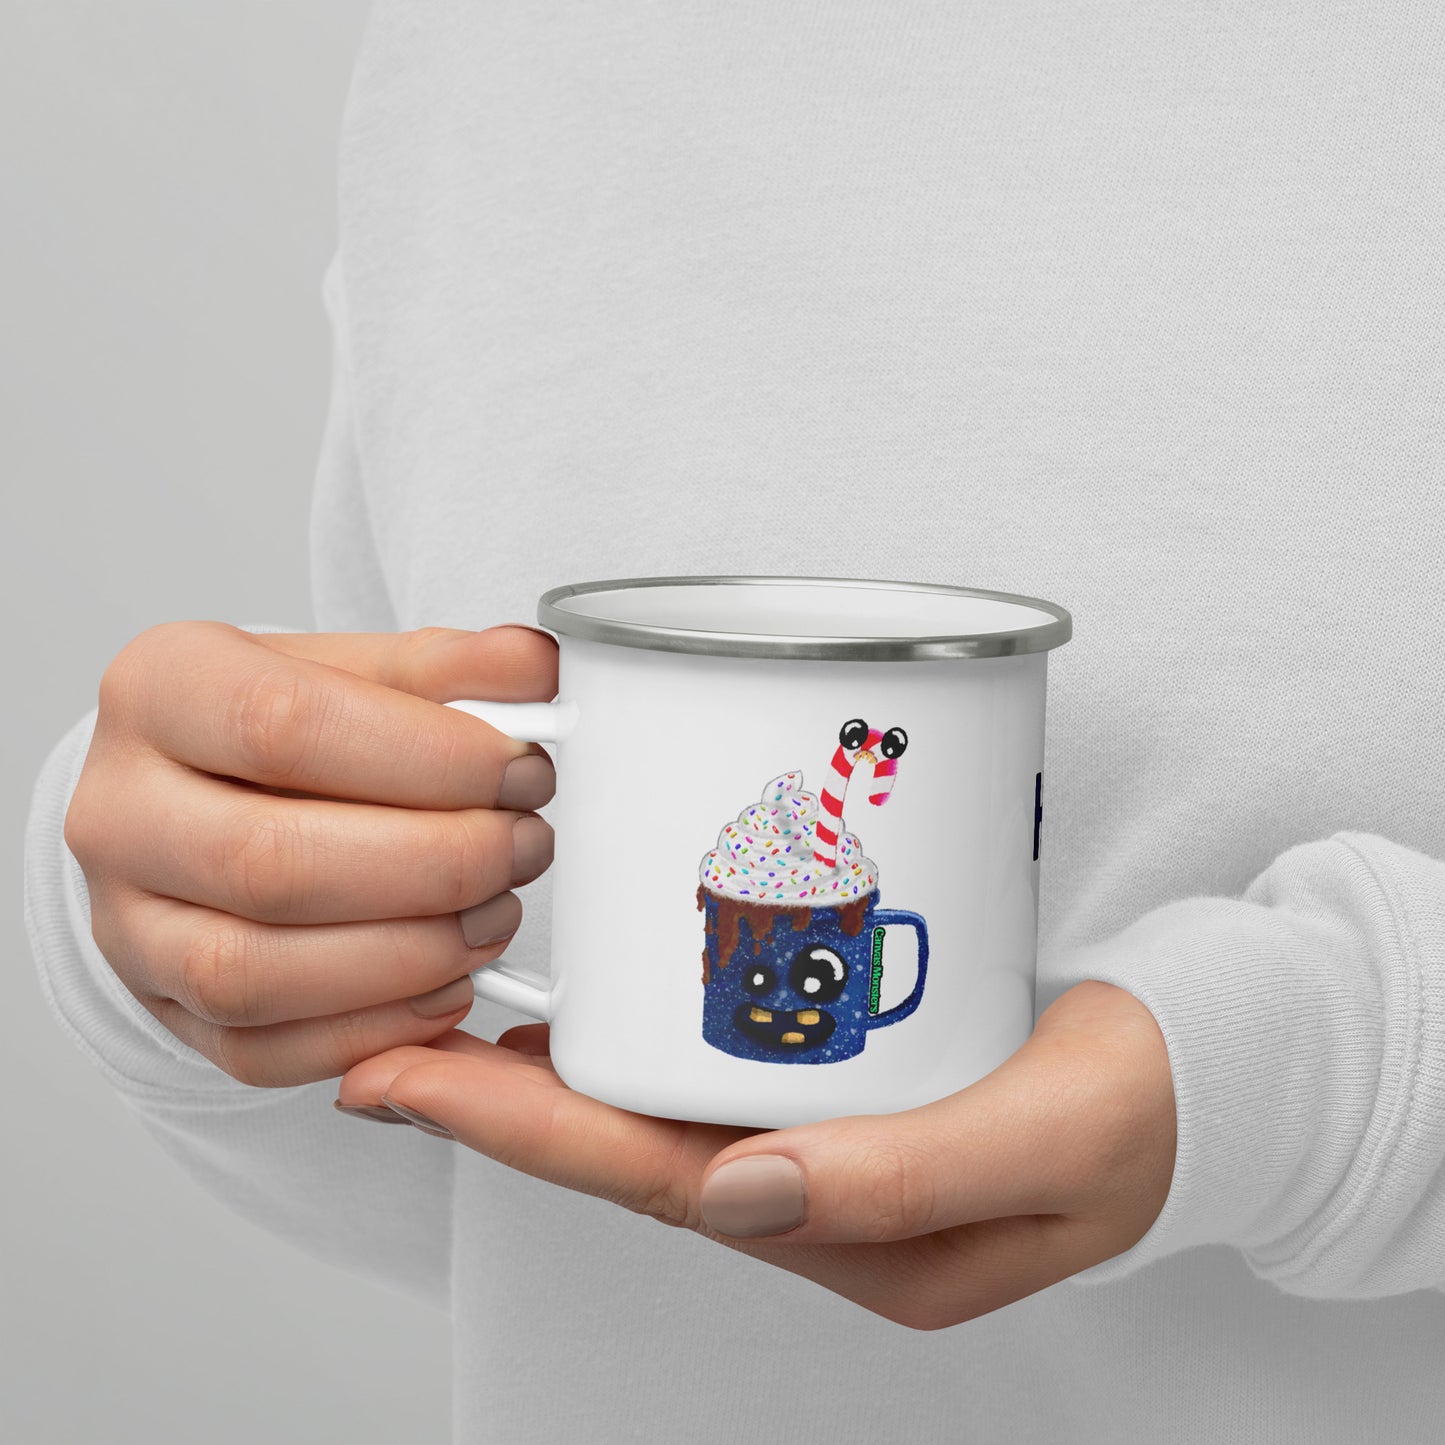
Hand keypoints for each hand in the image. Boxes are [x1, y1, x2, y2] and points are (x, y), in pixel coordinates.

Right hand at [64, 622, 557, 1084]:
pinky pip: (261, 1052)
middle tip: (525, 845)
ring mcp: (126, 923)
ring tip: (496, 913)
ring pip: (255, 974)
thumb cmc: (294, 727)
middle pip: (272, 862)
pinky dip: (374, 1028)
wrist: (210, 794)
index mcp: (161, 689)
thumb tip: (532, 669)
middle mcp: (118, 810)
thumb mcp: (362, 671)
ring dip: (409, 954)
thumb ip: (449, 670)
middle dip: (435, 864)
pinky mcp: (165, 1010)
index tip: (521, 770)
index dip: (426, 757)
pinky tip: (449, 983)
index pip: (282, 724)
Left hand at [337, 979, 1175, 1327]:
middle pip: (630, 1151)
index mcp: (861, 1237)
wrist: (1201, 1070)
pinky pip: (715, 1065)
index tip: (409, 1077)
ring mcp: (828, 1143)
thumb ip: (908, 1178)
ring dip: (555, 1072)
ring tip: (452, 1013)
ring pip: (661, 1112)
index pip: (659, 1185)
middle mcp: (821, 1199)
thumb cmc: (1139, 1108)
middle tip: (388, 1033)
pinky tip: (596, 995)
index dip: (524, 1135)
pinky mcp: (845, 1085)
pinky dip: (639, 1036)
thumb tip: (746, 1197)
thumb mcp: (1051, 1145)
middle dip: (500, 1103)